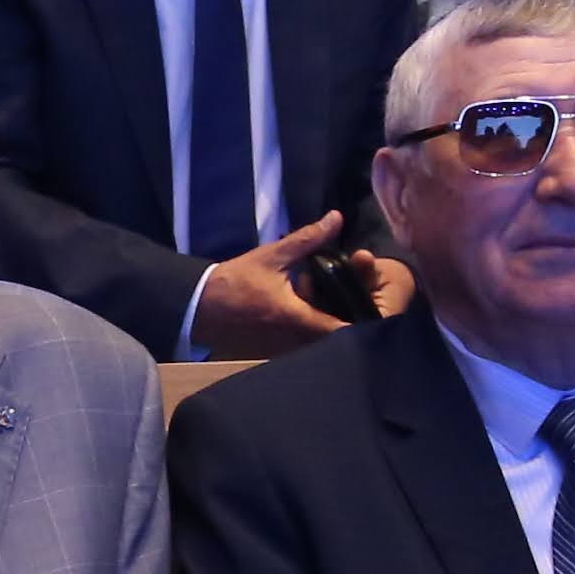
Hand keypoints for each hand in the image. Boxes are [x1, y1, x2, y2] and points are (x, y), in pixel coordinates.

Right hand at [191, 215, 398, 354]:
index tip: (375, 309)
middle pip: (335, 342)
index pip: (342, 330)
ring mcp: (284, 352)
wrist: (199, 306)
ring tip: (342, 312)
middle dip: (349, 326)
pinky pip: (303, 350)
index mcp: (298, 318)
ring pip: (319, 348)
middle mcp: (294, 342)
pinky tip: (316, 320)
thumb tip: (337, 218)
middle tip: (361, 307)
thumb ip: (308, 239)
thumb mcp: (273, 255)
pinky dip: (313, 338)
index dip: (362, 322)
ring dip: (330, 332)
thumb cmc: (236, 280)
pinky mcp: (274, 354)